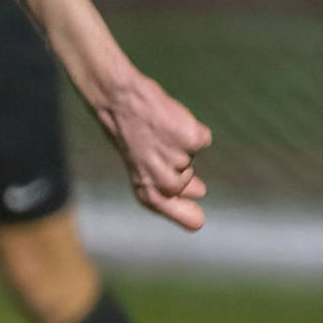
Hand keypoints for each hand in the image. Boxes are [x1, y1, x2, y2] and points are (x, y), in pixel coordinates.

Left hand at [99, 68, 211, 229]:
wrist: (120, 100)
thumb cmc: (128, 132)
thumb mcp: (140, 162)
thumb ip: (166, 180)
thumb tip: (200, 193)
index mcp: (144, 187)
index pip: (168, 208)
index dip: (183, 215)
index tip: (198, 222)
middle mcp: (161, 179)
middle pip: (185, 184)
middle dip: (180, 167)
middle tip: (157, 148)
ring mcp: (178, 159)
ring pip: (191, 157)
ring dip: (180, 145)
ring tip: (158, 133)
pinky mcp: (192, 140)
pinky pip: (202, 138)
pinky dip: (192, 129)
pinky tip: (171, 122)